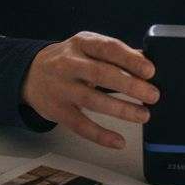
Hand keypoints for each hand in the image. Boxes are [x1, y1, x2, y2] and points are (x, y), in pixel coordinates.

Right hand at [21, 31, 158, 148]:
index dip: (130, 60)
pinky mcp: (57, 110)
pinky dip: (101, 135)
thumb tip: (148, 62)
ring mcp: (62, 88)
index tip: (150, 70)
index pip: (108, 48)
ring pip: (93, 100)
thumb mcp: (89, 47)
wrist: (31, 73)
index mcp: (82, 43)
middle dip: (131, 86)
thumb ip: (117, 54)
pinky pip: (81, 125)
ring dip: (122, 109)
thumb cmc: (69, 59)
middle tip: (153, 95)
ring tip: (143, 115)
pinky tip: (118, 140)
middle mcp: (69, 64)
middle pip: (103, 74)